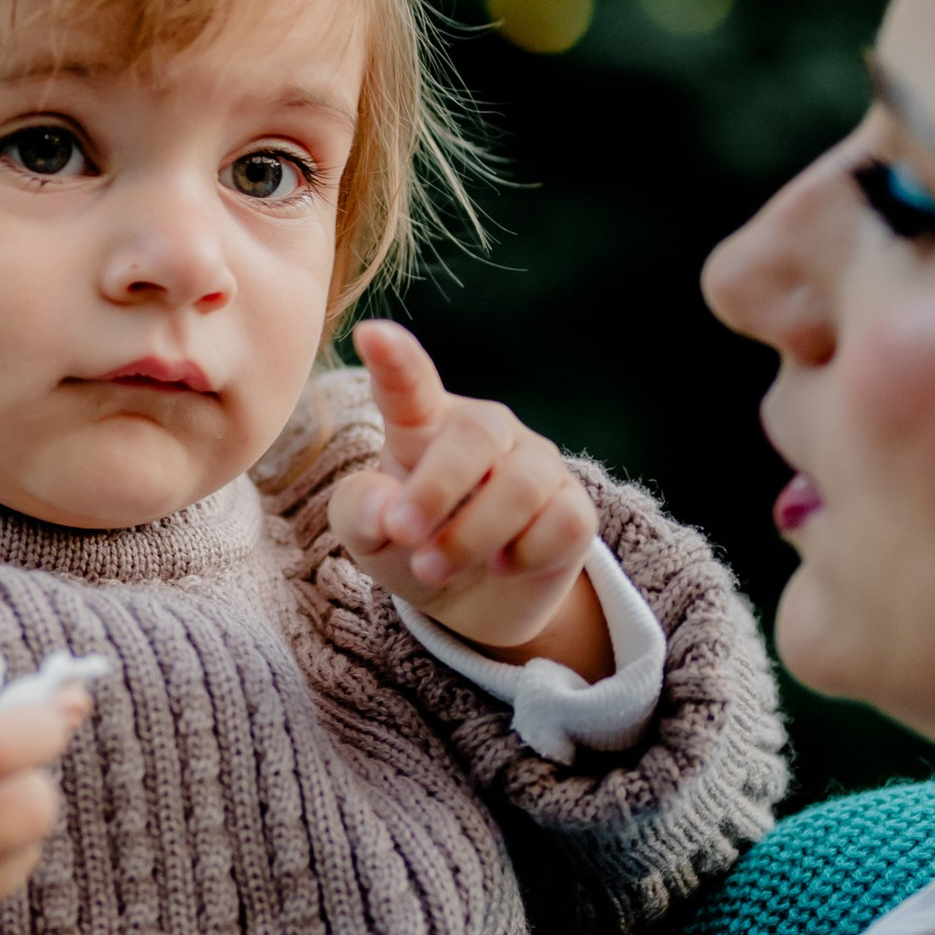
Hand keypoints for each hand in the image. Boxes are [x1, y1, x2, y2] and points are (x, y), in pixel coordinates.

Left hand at [329, 323, 611, 675]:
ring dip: (470, 538)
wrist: (470, 599)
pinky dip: (525, 556)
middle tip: (402, 535)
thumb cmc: (410, 546)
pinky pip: (562, 523)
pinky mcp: (575, 508)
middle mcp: (485, 431)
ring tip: (431, 570)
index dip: (395, 359)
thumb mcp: (368, 535)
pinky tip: (500, 565)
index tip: (370, 335)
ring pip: (522, 485)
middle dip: (437, 489)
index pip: (410, 383)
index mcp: (422, 423)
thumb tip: (386, 511)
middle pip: (475, 435)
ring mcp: (536, 464)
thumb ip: (360, 512)